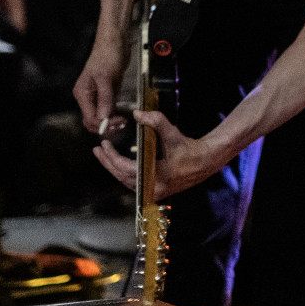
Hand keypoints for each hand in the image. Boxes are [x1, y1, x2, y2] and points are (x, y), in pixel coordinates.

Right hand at [73, 31, 128, 132]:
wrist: (115, 41)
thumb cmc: (108, 55)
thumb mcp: (106, 77)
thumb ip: (105, 98)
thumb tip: (104, 118)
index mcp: (82, 93)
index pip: (89, 118)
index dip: (103, 123)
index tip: (117, 121)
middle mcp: (87, 96)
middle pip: (92, 120)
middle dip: (105, 125)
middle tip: (121, 123)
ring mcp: (97, 95)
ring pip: (101, 116)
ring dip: (110, 121)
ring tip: (123, 120)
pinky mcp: (107, 92)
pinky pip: (108, 108)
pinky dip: (114, 114)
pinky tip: (122, 114)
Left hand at [92, 110, 221, 199]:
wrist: (206, 161)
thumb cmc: (190, 149)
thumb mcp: (172, 134)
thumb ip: (155, 121)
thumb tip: (137, 114)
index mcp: (157, 179)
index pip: (127, 170)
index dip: (112, 158)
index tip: (104, 146)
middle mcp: (153, 189)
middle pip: (123, 177)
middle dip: (108, 163)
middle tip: (98, 150)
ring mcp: (154, 191)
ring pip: (127, 181)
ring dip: (114, 168)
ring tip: (104, 155)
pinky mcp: (155, 189)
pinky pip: (134, 181)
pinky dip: (123, 172)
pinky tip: (117, 163)